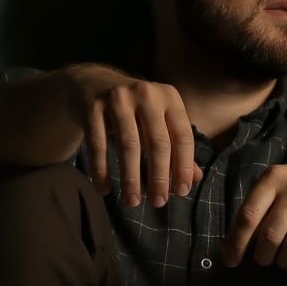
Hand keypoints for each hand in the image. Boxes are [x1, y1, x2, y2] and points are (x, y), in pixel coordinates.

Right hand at [65, 64, 202, 207]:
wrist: (90, 82)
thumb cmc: (134, 109)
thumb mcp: (158, 121)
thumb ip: (176, 146)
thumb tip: (196, 178)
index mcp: (169, 97)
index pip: (183, 137)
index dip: (183, 167)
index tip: (181, 192)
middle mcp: (146, 94)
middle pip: (158, 143)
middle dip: (159, 177)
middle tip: (158, 203)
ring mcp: (118, 98)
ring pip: (129, 145)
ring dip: (131, 179)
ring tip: (132, 201)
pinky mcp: (92, 106)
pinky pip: (98, 144)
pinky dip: (101, 170)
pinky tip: (104, 189)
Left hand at [221, 150, 286, 285]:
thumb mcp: (275, 186)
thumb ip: (253, 212)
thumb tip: (226, 248)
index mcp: (274, 179)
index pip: (249, 216)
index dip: (237, 243)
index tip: (232, 261)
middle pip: (271, 235)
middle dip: (263, 256)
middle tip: (265, 260)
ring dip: (284, 263)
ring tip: (283, 263)